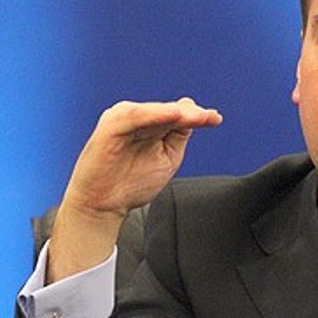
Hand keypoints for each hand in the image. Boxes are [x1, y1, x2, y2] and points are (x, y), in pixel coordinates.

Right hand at [47, 98, 221, 282]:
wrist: (102, 206)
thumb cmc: (130, 184)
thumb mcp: (166, 158)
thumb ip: (178, 137)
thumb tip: (194, 115)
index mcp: (148, 124)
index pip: (176, 115)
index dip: (197, 116)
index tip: (215, 119)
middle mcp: (135, 118)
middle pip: (168, 111)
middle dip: (191, 114)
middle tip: (210, 117)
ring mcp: (122, 120)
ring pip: (155, 111)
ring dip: (177, 113)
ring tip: (198, 116)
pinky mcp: (110, 127)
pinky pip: (135, 117)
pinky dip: (154, 114)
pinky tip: (173, 115)